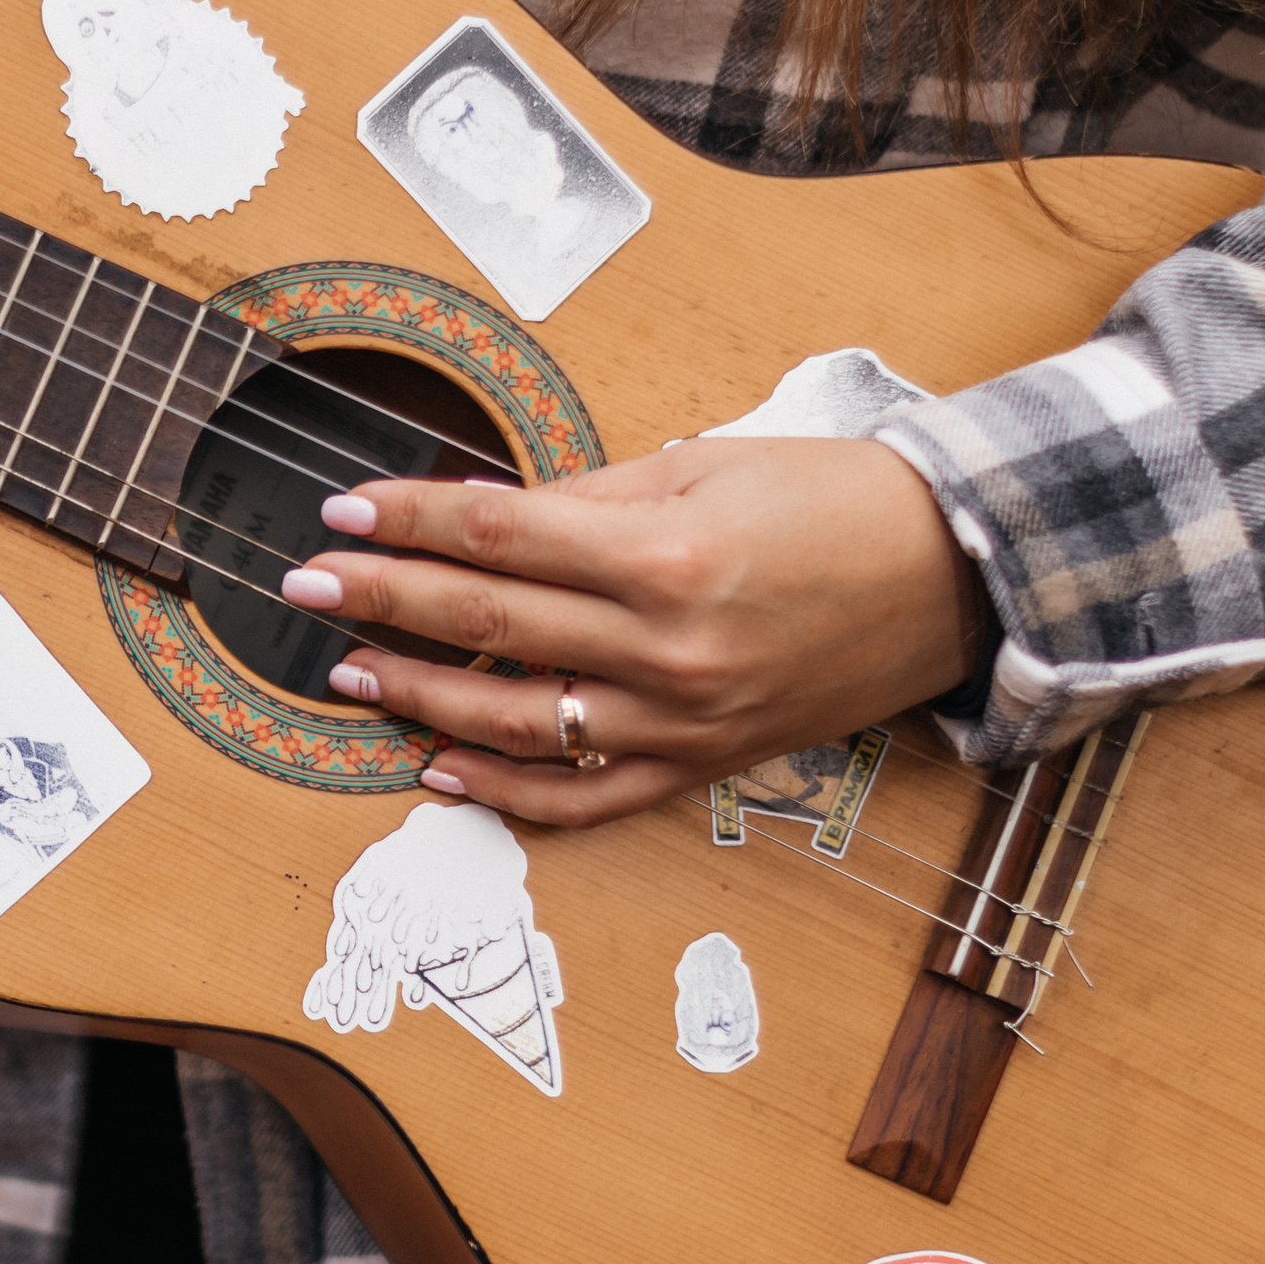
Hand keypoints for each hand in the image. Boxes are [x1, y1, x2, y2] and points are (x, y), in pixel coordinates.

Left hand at [281, 437, 989, 827]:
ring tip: (351, 671)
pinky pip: (586, 797)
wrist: (957, 574)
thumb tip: (481, 518)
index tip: (342, 511)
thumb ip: (588, 500)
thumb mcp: (708, 465)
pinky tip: (437, 769)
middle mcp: (666, 648)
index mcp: (666, 555)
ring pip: (519, 723)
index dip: (408, 523)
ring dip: (421, 699)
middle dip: (384, 601)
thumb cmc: (836, 501)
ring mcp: (683, 720)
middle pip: (489, 626)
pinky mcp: (703, 766)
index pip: (498, 537)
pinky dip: (504, 791)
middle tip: (307, 586)